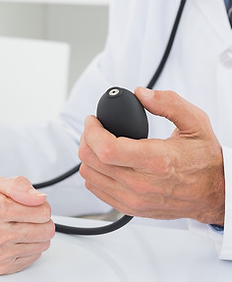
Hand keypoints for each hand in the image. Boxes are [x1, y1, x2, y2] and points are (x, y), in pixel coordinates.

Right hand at [0, 176, 54, 274]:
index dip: (41, 206)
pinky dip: (29, 247)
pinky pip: (33, 257)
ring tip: (21, 226)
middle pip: (45, 231)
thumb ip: (20, 186)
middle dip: (42, 221)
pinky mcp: (1, 267)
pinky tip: (16, 238)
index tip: (32, 204)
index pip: (42, 212)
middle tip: (30, 215)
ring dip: (37, 234)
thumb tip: (40, 198)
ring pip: (42, 245)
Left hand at [78, 87, 224, 224]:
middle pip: (92, 161)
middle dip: (86, 139)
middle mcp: (142, 184)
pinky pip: (96, 190)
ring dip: (88, 156)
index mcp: (156, 161)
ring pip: (89, 176)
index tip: (93, 121)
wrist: (215, 192)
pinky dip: (94, 173)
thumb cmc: (204, 160)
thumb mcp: (195, 122)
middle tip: (94, 128)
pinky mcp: (131, 208)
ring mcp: (134, 199)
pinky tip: (105, 162)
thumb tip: (141, 93)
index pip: (107, 149)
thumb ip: (168, 103)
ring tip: (99, 144)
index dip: (92, 131)